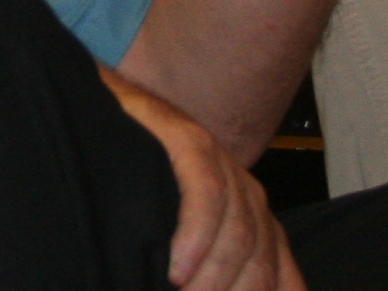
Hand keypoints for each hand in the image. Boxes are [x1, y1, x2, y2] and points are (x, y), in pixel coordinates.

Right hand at [99, 67, 299, 289]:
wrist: (106, 114)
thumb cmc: (134, 185)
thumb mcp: (173, 241)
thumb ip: (203, 273)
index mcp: (252, 223)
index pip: (281, 278)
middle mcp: (247, 195)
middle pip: (261, 264)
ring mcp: (222, 165)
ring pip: (239, 234)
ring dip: (213, 280)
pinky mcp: (191, 140)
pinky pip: (208, 195)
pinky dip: (196, 237)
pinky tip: (176, 269)